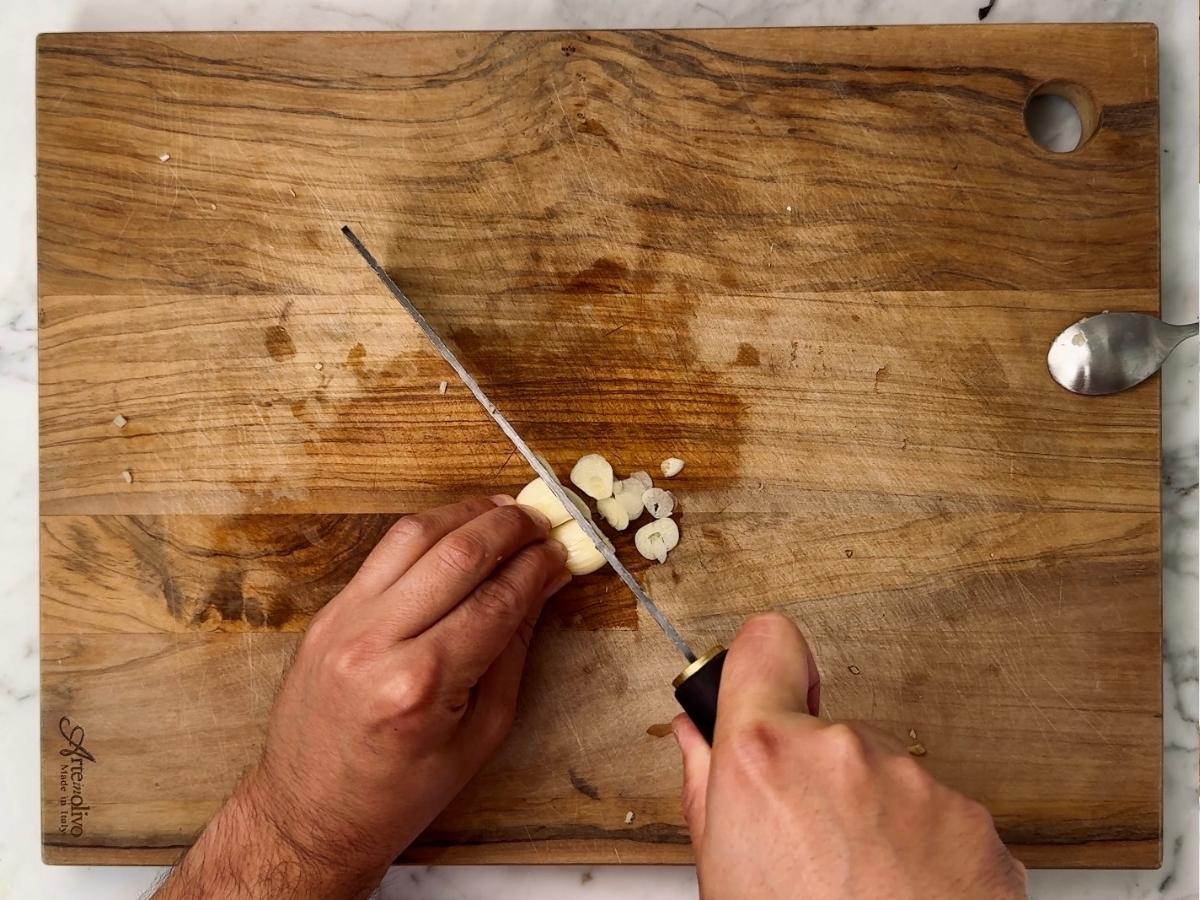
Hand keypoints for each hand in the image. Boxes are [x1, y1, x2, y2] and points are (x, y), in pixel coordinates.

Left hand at [155, 495, 569, 899]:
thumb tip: (544, 582)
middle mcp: (377, 644)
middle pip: (457, 554)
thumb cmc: (400, 794)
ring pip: (414, 535)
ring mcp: (343, 623)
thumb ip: (513, 649)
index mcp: (422, 686)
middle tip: (542, 519)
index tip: (564, 550)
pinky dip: (427, 532)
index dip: (538, 567)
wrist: (310, 817)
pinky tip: (457, 530)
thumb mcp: (482, 733)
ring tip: (505, 512)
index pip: (497, 600)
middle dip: (510, 527)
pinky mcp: (326, 614)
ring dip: (467, 514)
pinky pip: (383, 554)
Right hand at [674, 613, 1026, 899]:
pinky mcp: (976, 822)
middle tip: (806, 843)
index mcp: (766, 756)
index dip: (759, 664)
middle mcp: (844, 751)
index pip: (764, 642)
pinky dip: (922, 847)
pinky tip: (903, 896)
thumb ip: (707, 786)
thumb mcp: (718, 873)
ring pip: (882, 772)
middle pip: (824, 725)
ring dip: (871, 812)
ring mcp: (918, 784)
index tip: (762, 686)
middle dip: (814, 770)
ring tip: (858, 884)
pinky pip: (935, 813)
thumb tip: (698, 738)